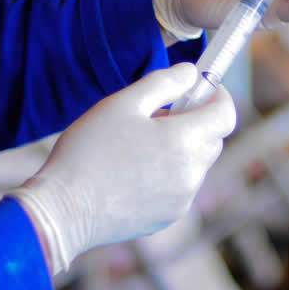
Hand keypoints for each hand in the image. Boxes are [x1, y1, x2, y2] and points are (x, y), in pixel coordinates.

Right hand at [9, 64, 235, 274]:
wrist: (62, 210)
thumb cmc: (89, 151)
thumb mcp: (123, 103)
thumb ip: (164, 83)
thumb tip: (191, 73)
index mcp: (184, 140)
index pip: (226, 114)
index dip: (218, 96)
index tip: (201, 87)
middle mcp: (191, 172)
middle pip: (213, 138)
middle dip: (196, 121)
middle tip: (158, 115)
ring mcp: (182, 198)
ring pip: (197, 162)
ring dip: (182, 147)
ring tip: (140, 145)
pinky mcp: (169, 216)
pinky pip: (182, 185)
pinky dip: (171, 172)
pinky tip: (135, 171)